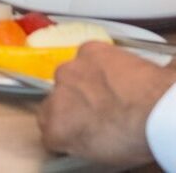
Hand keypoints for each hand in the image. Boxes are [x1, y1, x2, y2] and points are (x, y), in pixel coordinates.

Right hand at [38, 41, 175, 163]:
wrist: (159, 108)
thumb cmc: (136, 138)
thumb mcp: (103, 156)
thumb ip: (79, 143)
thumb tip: (79, 138)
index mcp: (57, 125)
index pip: (46, 127)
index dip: (63, 130)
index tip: (77, 132)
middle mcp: (56, 93)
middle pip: (57, 98)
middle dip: (73, 104)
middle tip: (99, 113)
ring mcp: (71, 68)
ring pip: (72, 75)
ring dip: (85, 83)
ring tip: (112, 92)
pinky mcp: (89, 49)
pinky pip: (88, 57)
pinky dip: (100, 65)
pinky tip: (117, 74)